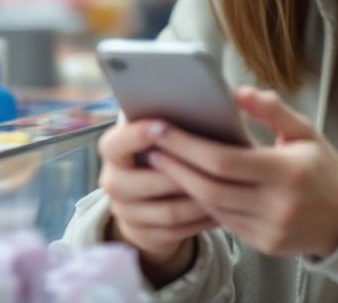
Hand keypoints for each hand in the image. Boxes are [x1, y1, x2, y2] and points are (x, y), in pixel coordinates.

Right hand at [96, 119, 216, 282]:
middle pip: (140, 184)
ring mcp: (125, 212)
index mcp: (113, 150)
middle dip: (177, 175)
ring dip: (197, 201)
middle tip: (209, 165)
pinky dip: (200, 221)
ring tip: (225, 190)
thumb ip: (169, 117)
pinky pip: (176, 232)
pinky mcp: (142, 235)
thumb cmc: (164, 147)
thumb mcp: (159, 130)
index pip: (114, 144)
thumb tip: (204, 102)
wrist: (148, 193)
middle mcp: (112, 182)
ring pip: (167, 212)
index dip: (136, 136)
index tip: (164, 125)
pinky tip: (222, 209)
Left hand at [145, 87, 337, 256]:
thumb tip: (235, 92)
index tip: (162, 130)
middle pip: (211, 188)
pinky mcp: (263, 245)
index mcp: (288, 172)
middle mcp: (278, 205)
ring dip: (182, 185)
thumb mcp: (305, 131)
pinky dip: (201, 203)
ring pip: (212, 208)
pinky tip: (185, 184)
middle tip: (150, 145)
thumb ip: (271, 109)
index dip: (188, 146)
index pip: (225, 161)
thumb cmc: (322, 167)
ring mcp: (269, 229)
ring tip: (160, 161)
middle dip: (175, 166)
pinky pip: (223, 223)